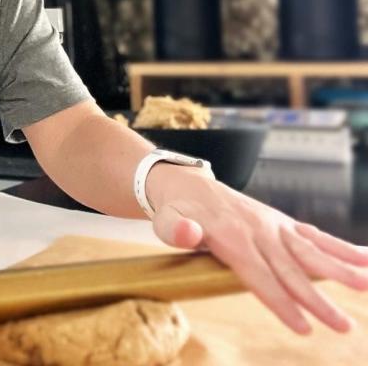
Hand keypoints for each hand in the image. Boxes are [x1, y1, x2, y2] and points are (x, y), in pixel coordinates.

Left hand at [148, 168, 367, 334]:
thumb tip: (188, 233)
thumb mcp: (165, 220)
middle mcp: (258, 231)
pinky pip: (315, 236)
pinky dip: (342, 247)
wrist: (187, 184)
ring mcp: (274, 226)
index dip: (280, 301)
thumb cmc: (176, 211)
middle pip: (290, 270)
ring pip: (310, 251)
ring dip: (340, 269)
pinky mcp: (283, 224)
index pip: (258, 275)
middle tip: (343, 327)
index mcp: (231, 237)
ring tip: (367, 284)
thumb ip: (175, 230)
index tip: (302, 327)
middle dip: (317, 300)